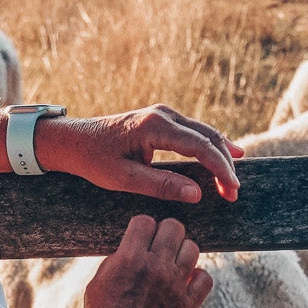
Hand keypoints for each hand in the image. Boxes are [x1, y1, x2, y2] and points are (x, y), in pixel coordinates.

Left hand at [35, 106, 241, 203]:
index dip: (220, 169)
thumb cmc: (94, 160)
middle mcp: (163, 114)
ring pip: (204, 132)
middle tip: (233, 193)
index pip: (200, 146)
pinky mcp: (161, 119)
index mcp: (155, 126)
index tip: (231, 190)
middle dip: (224, 164)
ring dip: (220, 155)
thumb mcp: (125, 179)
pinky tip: (225, 156)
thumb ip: (161, 185)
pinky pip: (193, 132)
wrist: (73, 140)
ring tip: (231, 181)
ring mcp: (163, 114)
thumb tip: (196, 194)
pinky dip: (209, 146)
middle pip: (208, 137)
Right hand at [80, 215, 213, 307]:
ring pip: (192, 248)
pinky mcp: (187, 306)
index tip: (141, 237)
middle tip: (160, 246)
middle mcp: (155, 268)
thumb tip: (131, 247)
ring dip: (183, 252)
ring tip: (174, 263)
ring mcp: (174, 286)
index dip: (142, 227)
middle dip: (166, 233)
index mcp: (129, 259)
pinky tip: (186, 282)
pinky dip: (198, 277)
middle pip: (173, 228)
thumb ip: (116, 261)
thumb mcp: (96, 285)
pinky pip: (205, 278)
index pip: (144, 221)